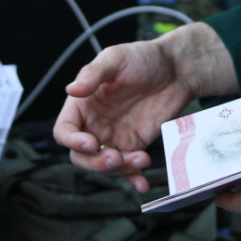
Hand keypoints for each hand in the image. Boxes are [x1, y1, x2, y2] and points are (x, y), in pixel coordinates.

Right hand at [55, 23, 237, 191]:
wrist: (177, 70)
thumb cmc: (143, 58)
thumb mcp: (116, 58)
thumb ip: (93, 74)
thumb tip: (71, 90)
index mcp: (83, 104)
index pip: (64, 130)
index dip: (72, 141)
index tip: (90, 142)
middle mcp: (94, 124)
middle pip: (81, 156)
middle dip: (95, 163)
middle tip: (116, 158)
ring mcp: (114, 137)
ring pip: (104, 165)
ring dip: (119, 170)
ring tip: (141, 159)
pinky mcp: (134, 145)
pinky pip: (128, 168)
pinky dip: (133, 178)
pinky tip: (142, 182)